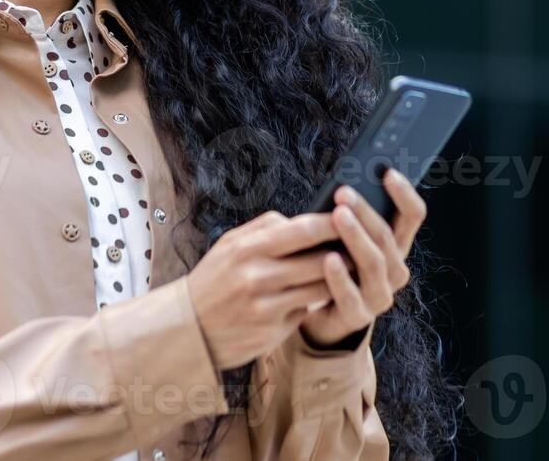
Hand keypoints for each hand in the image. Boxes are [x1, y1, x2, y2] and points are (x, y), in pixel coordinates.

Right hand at [186, 210, 338, 369]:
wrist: (187, 329)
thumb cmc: (214, 280)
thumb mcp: (231, 245)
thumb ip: (266, 228)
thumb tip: (305, 218)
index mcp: (248, 248)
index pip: (303, 230)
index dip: (333, 223)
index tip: (352, 217)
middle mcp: (257, 276)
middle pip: (319, 260)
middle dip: (345, 253)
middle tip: (360, 246)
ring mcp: (266, 307)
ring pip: (319, 288)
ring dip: (337, 279)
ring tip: (347, 269)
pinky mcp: (272, 331)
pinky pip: (306, 311)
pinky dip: (313, 302)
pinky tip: (317, 295)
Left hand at [299, 167, 425, 348]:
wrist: (324, 315)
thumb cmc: (336, 264)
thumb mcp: (346, 238)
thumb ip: (351, 216)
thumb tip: (343, 184)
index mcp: (397, 246)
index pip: (413, 216)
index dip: (404, 193)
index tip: (388, 172)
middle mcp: (395, 270)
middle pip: (387, 236)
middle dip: (365, 211)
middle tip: (343, 192)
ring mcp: (380, 295)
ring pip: (374, 262)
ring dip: (355, 237)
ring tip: (337, 216)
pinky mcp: (358, 316)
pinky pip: (351, 295)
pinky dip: (340, 276)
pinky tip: (328, 258)